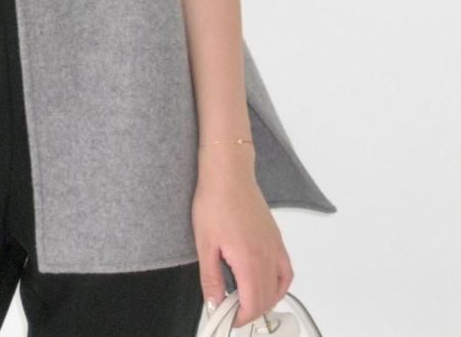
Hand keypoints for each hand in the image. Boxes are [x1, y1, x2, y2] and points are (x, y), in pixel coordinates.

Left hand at [192, 153, 293, 326]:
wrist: (228, 173)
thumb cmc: (215, 201)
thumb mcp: (205, 243)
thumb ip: (211, 278)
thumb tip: (214, 303)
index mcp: (249, 261)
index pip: (252, 304)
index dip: (240, 318)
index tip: (227, 319)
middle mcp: (267, 257)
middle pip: (266, 299)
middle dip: (250, 312)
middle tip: (230, 310)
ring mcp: (274, 247)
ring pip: (278, 288)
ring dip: (264, 301)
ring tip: (244, 301)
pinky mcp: (276, 239)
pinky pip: (286, 271)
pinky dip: (280, 285)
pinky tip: (268, 286)